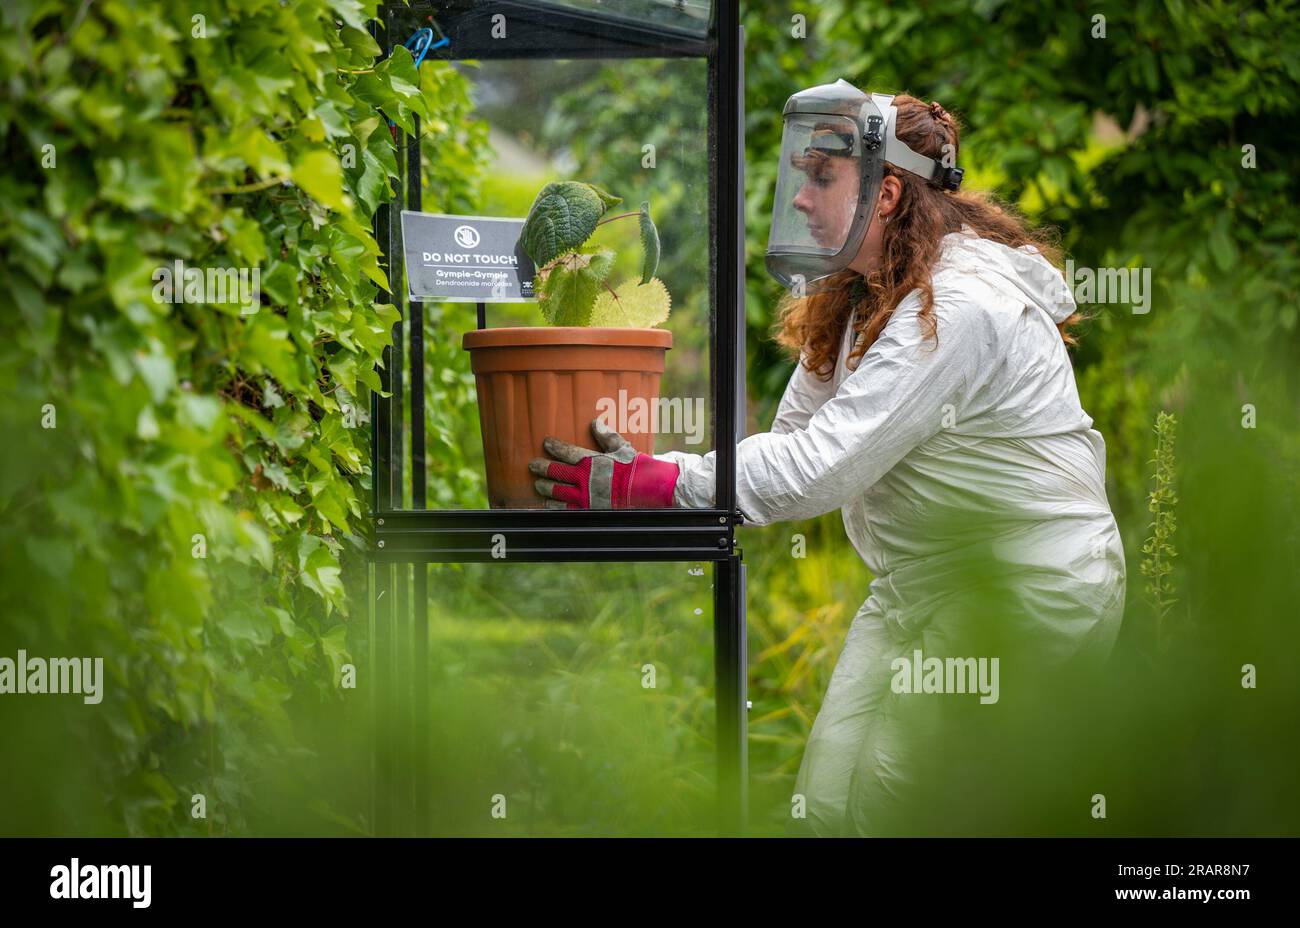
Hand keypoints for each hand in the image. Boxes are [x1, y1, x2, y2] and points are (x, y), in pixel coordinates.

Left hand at [529, 418, 679, 509]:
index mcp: (591, 462)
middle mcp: (583, 480)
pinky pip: (564, 510)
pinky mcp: (586, 511)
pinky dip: (553, 507)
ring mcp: (583, 497)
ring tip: (538, 485)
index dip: (554, 447)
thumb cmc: (635, 468)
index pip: (567, 452)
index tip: (546, 443)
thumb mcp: (622, 448)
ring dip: (545, 488)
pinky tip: (547, 505)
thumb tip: (595, 422)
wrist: (645, 491)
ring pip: (556, 492)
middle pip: (556, 472)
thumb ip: (607, 436)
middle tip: (533, 465)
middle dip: (542, 468)